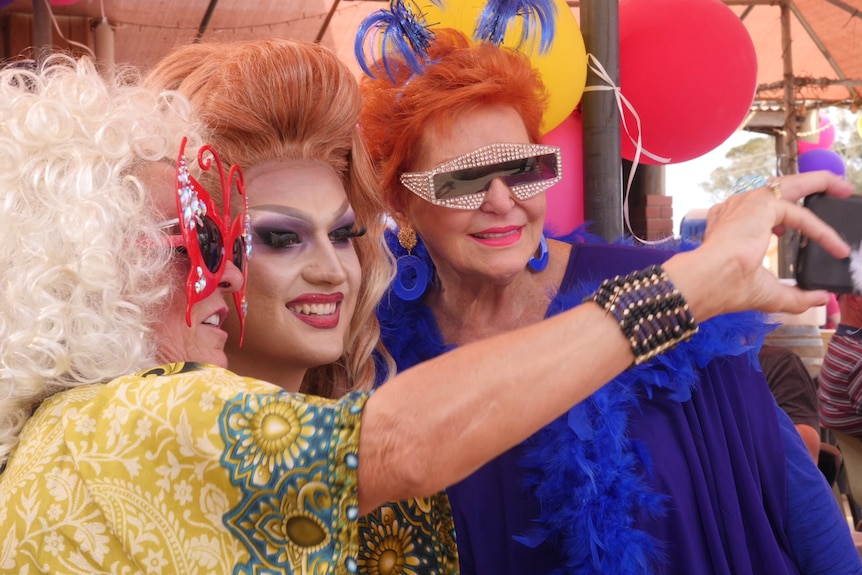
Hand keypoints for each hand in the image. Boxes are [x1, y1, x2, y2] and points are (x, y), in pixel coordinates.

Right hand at [664, 170, 853, 320]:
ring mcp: (747, 202)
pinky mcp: (761, 204)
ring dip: (820, 184)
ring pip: (791, 186)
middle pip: (779, 189)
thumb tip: (821, 297)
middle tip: (837, 190)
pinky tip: (835, 246)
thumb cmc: (725, 286)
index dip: (787, 221)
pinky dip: (821, 230)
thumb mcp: (768, 293)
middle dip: (809, 185)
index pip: (763, 213)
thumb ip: (795, 295)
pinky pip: (800, 213)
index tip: (801, 237)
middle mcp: (737, 208)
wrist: (710, 279)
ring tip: (844, 189)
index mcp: (731, 225)